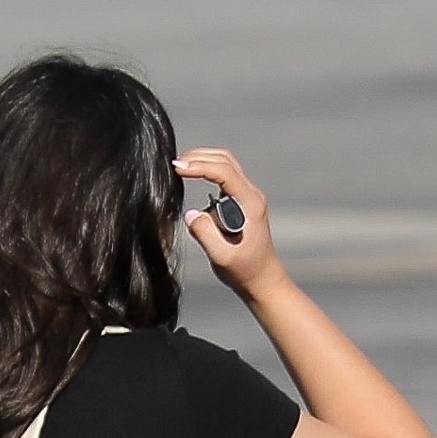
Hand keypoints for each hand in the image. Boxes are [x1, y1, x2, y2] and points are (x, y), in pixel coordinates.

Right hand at [177, 147, 282, 294]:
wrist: (262, 281)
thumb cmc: (245, 272)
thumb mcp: (223, 258)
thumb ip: (205, 235)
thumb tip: (189, 214)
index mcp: (250, 204)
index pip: (224, 172)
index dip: (199, 166)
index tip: (177, 169)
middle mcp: (252, 195)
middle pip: (225, 159)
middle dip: (199, 156)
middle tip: (174, 165)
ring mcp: (248, 197)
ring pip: (225, 163)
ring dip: (202, 160)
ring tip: (180, 168)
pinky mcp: (241, 201)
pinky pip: (224, 176)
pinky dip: (206, 169)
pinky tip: (190, 175)